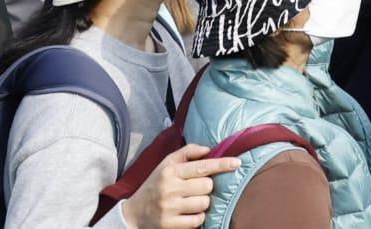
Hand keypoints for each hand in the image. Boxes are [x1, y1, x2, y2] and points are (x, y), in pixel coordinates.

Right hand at [121, 143, 241, 228]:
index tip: (237, 162)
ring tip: (190, 200)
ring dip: (203, 202)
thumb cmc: (155, 185)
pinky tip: (189, 213)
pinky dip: (198, 217)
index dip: (221, 164)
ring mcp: (169, 208)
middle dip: (207, 187)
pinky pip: (198, 220)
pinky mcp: (169, 225)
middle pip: (207, 186)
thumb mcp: (166, 165)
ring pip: (205, 203)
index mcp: (170, 172)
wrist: (133, 213)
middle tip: (196, 188)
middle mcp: (170, 189)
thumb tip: (209, 149)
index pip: (202, 166)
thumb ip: (187, 152)